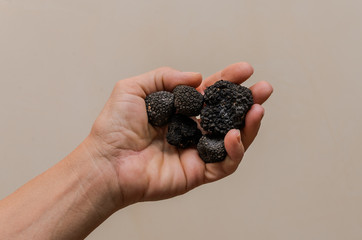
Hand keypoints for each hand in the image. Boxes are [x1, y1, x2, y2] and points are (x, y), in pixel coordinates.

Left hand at [88, 62, 272, 206]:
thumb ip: (165, 77)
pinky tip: (235, 134)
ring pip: (232, 140)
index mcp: (179, 110)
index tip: (245, 69)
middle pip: (226, 115)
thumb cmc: (114, 127)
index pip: (210, 93)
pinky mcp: (198, 172)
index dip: (228, 81)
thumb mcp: (134, 88)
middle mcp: (191, 129)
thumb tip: (197, 77)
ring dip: (249, 125)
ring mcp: (196, 151)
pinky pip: (224, 164)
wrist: (107, 162)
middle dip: (247, 101)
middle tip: (264, 89)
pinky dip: (234, 150)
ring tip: (257, 109)